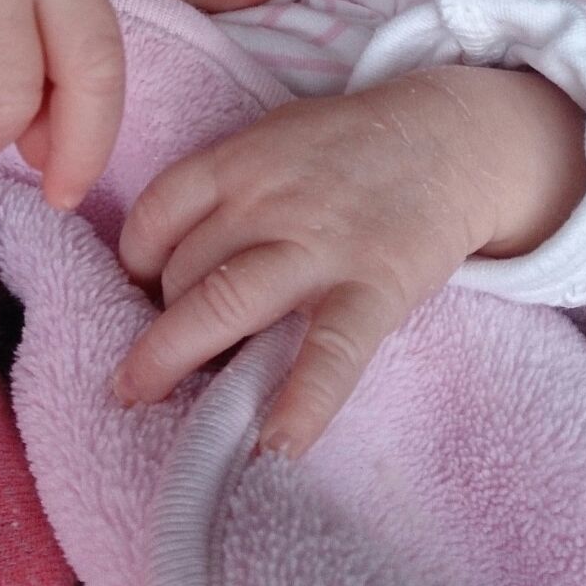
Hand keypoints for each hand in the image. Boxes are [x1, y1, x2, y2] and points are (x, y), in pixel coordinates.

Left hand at [115, 76, 499, 456]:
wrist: (451, 139)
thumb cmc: (350, 148)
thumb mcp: (276, 140)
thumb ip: (228, 188)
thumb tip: (172, 261)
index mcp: (239, 161)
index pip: (155, 215)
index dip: (134, 263)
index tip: (140, 295)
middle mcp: (267, 201)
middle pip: (182, 270)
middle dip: (153, 327)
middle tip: (135, 373)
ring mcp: (318, 244)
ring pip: (224, 304)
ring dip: (175, 359)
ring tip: (147, 404)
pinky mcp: (373, 286)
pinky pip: (327, 352)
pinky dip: (300, 403)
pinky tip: (273, 447)